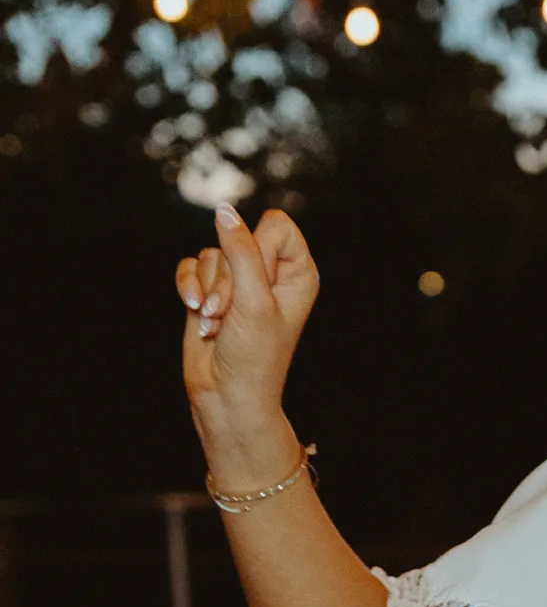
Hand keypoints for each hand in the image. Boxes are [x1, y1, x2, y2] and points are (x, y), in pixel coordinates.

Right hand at [177, 205, 319, 455]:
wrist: (226, 396)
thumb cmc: (253, 357)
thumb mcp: (253, 301)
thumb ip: (240, 250)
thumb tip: (223, 209)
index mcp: (298, 272)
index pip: (276, 224)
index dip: (258, 249)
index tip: (259, 287)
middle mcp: (270, 272)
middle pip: (237, 237)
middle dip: (227, 279)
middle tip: (230, 315)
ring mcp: (238, 280)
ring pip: (211, 254)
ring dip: (208, 291)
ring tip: (216, 324)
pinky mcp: (209, 290)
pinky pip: (190, 266)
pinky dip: (189, 287)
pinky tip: (196, 314)